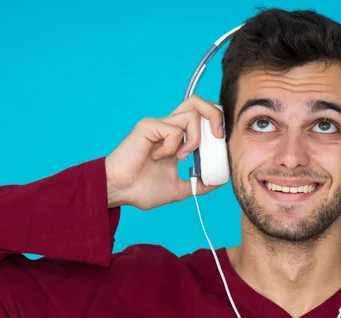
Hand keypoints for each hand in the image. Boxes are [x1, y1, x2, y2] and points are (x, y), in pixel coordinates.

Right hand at [105, 95, 224, 209]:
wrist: (119, 192)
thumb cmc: (141, 189)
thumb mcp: (179, 189)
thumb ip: (198, 184)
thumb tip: (218, 182)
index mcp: (177, 138)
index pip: (202, 117)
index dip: (216, 126)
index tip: (221, 147)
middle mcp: (169, 127)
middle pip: (198, 102)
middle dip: (215, 115)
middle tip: (218, 137)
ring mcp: (159, 125)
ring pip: (191, 113)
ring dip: (194, 138)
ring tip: (181, 157)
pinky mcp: (149, 126)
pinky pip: (173, 129)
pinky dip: (173, 146)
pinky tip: (159, 157)